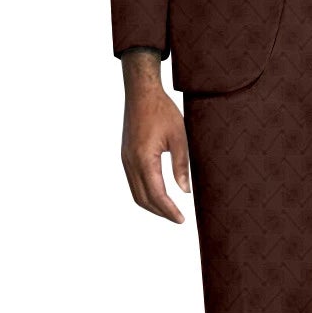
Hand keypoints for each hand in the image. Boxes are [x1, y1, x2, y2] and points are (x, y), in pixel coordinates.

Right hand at [119, 50, 189, 222]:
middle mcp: (130, 162)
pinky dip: (145, 193)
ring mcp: (126, 160)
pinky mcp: (126, 156)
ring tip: (169, 210)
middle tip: (178, 218)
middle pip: (143, 199)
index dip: (169, 210)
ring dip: (151, 205)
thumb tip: (185, 191)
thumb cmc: (162, 111)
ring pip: (136, 192)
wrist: (141, 93)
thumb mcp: (179, 137)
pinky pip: (133, 182)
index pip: (156, 194)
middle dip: (160, 212)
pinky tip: (158, 194)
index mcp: (144, 159)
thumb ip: (181, 165)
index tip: (182, 219)